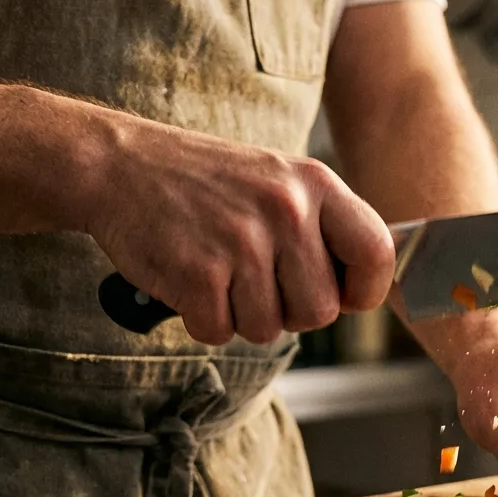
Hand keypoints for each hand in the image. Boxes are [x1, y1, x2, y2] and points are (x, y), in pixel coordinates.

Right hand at [88, 118, 393, 344]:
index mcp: (316, 184)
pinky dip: (203, 320)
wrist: (120, 165)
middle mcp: (286, 210)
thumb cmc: (208, 183)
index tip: (344, 296)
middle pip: (322, 311)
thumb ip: (324, 227)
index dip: (366, 289)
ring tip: (221, 273)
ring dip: (242, 316)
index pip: (377, 253)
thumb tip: (364, 291)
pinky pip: (220, 332)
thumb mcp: (280, 181)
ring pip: (269, 329)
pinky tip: (192, 282)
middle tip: (258, 283)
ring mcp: (242, 241)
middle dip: (291, 312)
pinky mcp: (197, 272)